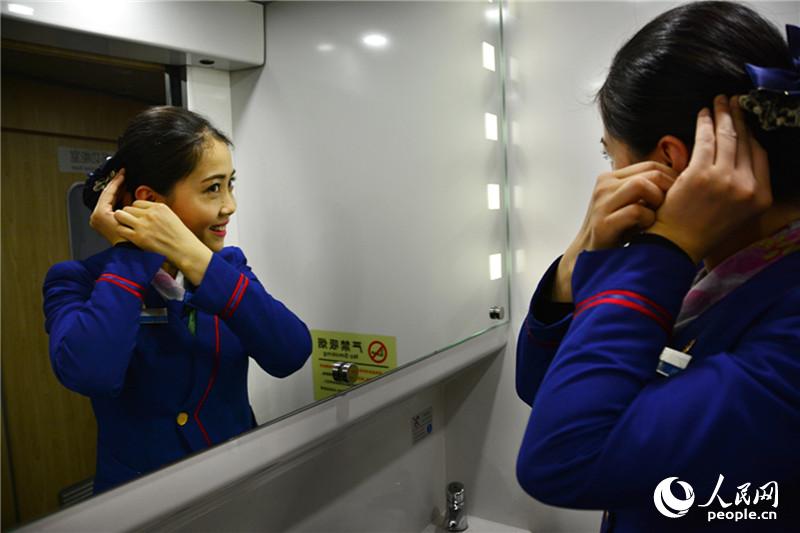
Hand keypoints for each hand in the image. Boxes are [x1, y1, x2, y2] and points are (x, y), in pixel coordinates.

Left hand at [89, 169, 127, 244]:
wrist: (128, 251)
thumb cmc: (128, 237)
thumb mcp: (127, 214)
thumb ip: (125, 200)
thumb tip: (126, 191)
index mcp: (99, 213)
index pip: (108, 192)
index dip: (116, 181)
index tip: (122, 174)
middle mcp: (96, 216)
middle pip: (106, 196)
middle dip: (116, 186)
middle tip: (123, 177)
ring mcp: (98, 220)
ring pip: (107, 201)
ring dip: (117, 193)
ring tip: (125, 184)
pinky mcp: (102, 223)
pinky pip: (109, 207)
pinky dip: (117, 201)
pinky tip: (124, 196)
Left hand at [113, 201, 211, 284]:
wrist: (185, 250)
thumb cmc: (181, 237)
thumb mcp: (171, 217)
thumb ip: (157, 212)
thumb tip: (145, 212)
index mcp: (159, 207)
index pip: (137, 203)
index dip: (136, 210)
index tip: (137, 217)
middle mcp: (150, 214)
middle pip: (127, 208)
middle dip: (128, 215)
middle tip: (130, 223)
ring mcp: (143, 225)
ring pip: (121, 215)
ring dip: (122, 221)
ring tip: (126, 227)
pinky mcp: (138, 237)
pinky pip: (121, 229)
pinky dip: (122, 231)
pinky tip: (127, 235)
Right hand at [552, 161, 676, 301]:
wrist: (590, 256)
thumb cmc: (617, 231)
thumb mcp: (628, 204)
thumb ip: (645, 190)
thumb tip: (681, 177)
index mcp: (611, 178)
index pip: (651, 165)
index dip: (672, 178)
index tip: (680, 195)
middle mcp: (604, 186)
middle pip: (650, 173)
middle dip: (669, 189)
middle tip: (673, 208)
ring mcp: (601, 204)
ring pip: (641, 185)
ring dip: (657, 200)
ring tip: (657, 216)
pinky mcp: (603, 223)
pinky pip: (636, 211)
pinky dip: (648, 220)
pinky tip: (647, 230)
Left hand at [645, 95, 771, 262]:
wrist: (675, 244)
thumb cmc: (700, 227)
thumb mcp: (735, 209)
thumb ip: (743, 184)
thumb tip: (739, 150)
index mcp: (760, 197)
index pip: (760, 155)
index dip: (752, 133)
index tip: (746, 118)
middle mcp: (748, 188)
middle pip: (745, 142)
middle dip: (739, 117)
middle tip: (733, 101)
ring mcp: (725, 180)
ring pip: (727, 137)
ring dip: (723, 115)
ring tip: (719, 102)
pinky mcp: (701, 175)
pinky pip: (705, 140)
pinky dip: (704, 124)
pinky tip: (703, 114)